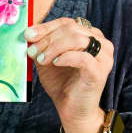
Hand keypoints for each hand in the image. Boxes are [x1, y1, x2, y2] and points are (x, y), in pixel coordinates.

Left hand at [25, 17, 113, 132]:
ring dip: (54, 47)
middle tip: (32, 50)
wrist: (72, 110)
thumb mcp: (47, 57)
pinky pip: (83, 57)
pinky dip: (65, 57)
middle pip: (71, 28)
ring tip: (41, 59)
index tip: (28, 35)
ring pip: (77, 39)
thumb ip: (41, 44)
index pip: (66, 22)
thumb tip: (29, 32)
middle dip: (47, 38)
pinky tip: (55, 63)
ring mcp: (103, 56)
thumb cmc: (61, 82)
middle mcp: (100, 42)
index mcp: (89, 34)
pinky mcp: (100, 71)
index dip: (45, 27)